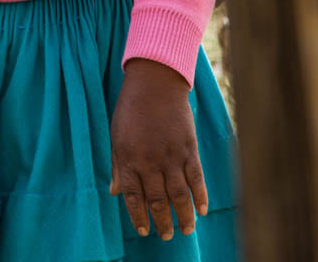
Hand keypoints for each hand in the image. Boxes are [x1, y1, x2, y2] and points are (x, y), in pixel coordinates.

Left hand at [109, 57, 207, 240]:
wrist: (155, 81)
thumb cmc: (132, 108)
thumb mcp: (117, 135)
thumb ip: (117, 165)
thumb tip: (115, 192)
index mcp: (128, 158)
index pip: (133, 197)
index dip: (139, 217)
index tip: (144, 231)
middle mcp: (149, 161)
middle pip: (157, 201)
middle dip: (162, 222)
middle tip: (166, 236)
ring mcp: (170, 156)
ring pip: (179, 196)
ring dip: (183, 217)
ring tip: (186, 230)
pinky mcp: (188, 148)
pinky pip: (196, 179)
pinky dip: (200, 196)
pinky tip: (202, 210)